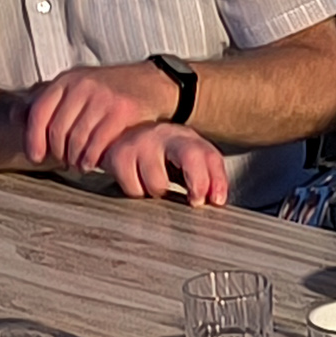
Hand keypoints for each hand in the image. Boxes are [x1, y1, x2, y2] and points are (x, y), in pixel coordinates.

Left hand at [23, 62, 178, 171]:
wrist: (155, 83)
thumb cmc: (113, 90)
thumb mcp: (77, 87)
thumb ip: (49, 101)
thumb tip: (14, 116)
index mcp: (67, 80)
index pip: (39, 112)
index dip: (33, 138)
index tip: (35, 156)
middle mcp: (82, 86)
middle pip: (57, 130)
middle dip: (58, 152)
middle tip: (64, 162)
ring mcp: (103, 98)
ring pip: (77, 138)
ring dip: (76, 158)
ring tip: (79, 165)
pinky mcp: (122, 111)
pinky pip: (98, 142)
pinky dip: (92, 158)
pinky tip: (93, 163)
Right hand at [99, 123, 228, 205]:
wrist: (123, 135)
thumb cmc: (164, 155)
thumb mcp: (190, 161)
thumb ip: (209, 179)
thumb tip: (217, 200)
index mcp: (188, 139)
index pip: (210, 156)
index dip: (217, 180)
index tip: (216, 201)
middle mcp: (166, 135)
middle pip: (191, 156)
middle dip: (198, 182)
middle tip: (194, 201)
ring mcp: (141, 143)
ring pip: (158, 183)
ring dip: (160, 193)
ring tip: (157, 184)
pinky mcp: (118, 155)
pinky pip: (133, 189)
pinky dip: (137, 192)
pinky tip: (137, 181)